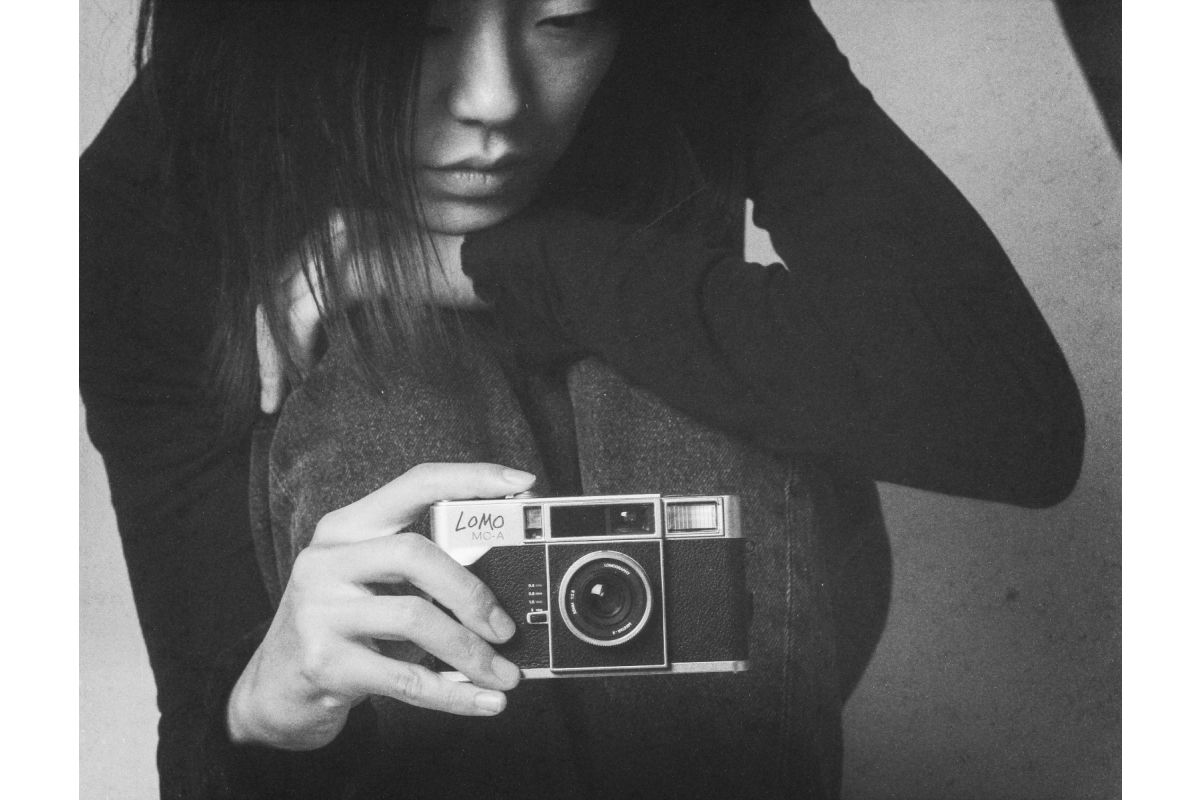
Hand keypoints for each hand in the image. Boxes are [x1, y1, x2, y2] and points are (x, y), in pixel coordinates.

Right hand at [226, 462, 535, 750]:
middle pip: (418, 554)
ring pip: (416, 617)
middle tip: (506, 628)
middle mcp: (328, 560)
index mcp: (347, 527)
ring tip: (504, 675)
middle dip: (474, 592)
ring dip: (471, 652)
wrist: (272, 690)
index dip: (472, 478)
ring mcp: (320, 610)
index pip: (415, 483)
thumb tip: (504, 582)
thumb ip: (421, 567)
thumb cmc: (338, 627)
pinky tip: (484, 702)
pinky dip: (454, 694)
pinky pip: (406, 677)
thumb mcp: (368, 582)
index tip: (522, 482)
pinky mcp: (325, 663)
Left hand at [257, 214, 484, 413]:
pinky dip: (298, 348)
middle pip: (273, 293)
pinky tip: (307, 375)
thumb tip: (323, 336)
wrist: (487, 265)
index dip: (276, 330)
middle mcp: (330, 230)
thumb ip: (355, 293)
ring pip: (278, 306)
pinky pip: (303, 316)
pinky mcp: (349, 270)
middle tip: (267, 396)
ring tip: (279, 395)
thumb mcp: (390, 283)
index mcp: (337, 228)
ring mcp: (337, 247)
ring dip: (275, 356)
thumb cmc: (453, 279)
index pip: (285, 282)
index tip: (281, 372)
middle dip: (266, 348)